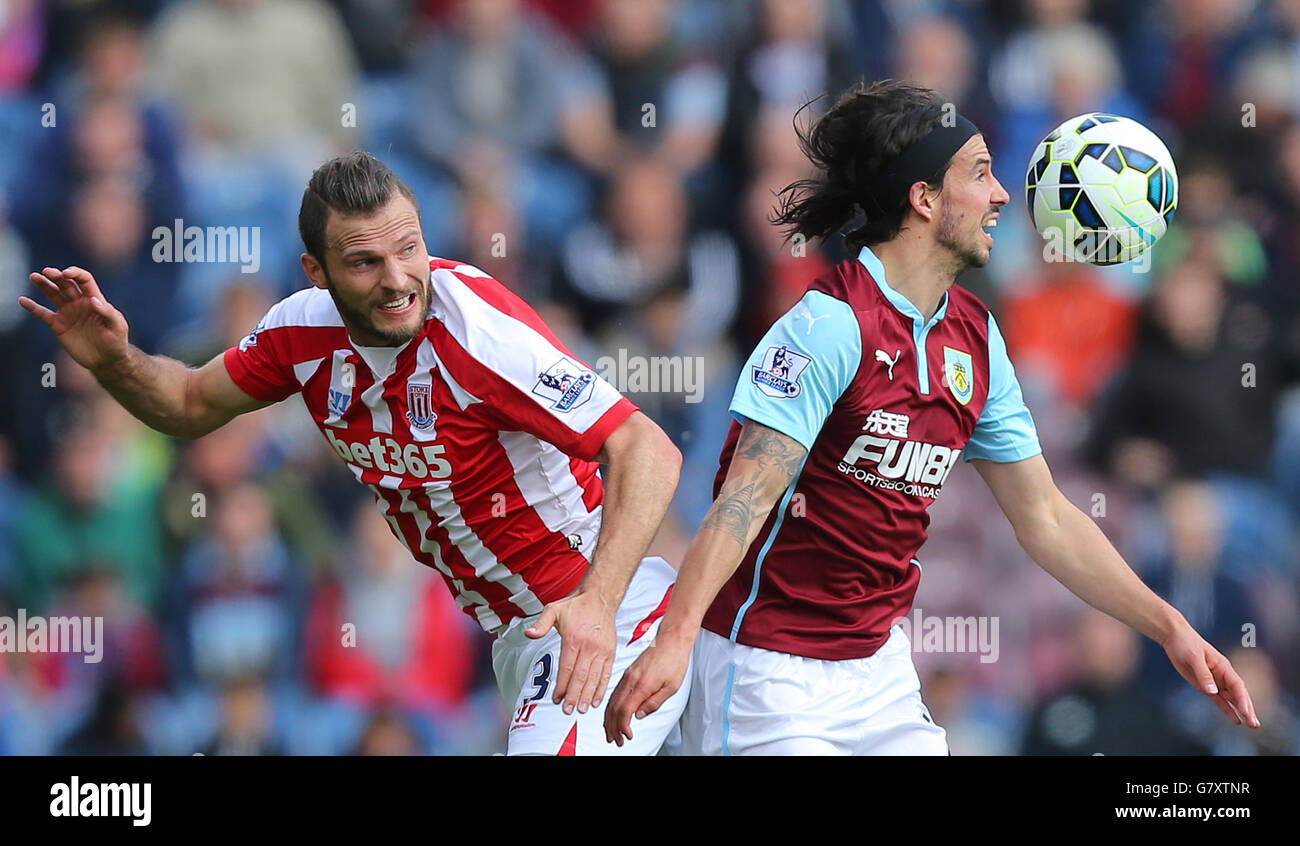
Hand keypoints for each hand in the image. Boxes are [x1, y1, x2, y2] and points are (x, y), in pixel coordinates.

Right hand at [20, 267, 128, 372]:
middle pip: (66, 284)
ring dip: (43, 285)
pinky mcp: (59, 325)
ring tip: (34, 277)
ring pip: (53, 294)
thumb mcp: (118, 326)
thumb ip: (107, 313)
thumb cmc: (117, 342)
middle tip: (47, 272)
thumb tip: (93, 300)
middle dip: (56, 276)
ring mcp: (68, 313)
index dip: (75, 274)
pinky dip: (33, 307)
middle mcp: (80, 303)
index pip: (84, 280)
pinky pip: (43, 314)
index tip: (66, 274)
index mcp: (95, 299)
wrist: (107, 361)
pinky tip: (23, 300)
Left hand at [525, 589, 616, 715]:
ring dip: (588, 695)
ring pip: (594, 677)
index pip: (567, 668)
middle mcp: (590, 646)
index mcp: (574, 638)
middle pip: (581, 676)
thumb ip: (541, 623)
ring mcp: (602, 650)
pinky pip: (606, 673)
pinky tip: (596, 699)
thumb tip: (528, 634)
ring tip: (582, 709)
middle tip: (568, 710)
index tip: (557, 698)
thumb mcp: (553, 609)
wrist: (600, 597)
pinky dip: (601, 688)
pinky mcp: (611, 652)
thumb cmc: (575, 605)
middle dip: (574, 696)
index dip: (562, 685)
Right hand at [603, 628, 691, 746]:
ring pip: (613, 700)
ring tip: (611, 731)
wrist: (671, 640)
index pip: (625, 711)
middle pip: (615, 708)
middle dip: (613, 727)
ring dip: (610, 718)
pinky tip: (613, 713)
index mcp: (642, 685)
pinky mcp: (629, 672)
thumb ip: (654, 702)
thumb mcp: (671, 687)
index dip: (623, 726)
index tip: (626, 736)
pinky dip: (612, 706)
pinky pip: (616, 692)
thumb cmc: (674, 661)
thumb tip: (639, 715)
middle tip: (616, 740)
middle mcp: (631, 680)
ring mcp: (628, 675)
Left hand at [1162, 622, 1259, 727]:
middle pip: (1238, 694)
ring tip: (1252, 725)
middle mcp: (1222, 675)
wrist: (1175, 637)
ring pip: (1232, 699)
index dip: (1243, 699)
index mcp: (1223, 666)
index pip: (1237, 685)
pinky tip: (1236, 720)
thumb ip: (1203, 674)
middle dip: (1248, 709)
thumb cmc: (1186, 643)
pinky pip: (1219, 700)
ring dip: (1241, 711)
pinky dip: (1228, 709)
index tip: (1246, 712)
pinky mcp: (1205, 686)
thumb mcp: (1194, 657)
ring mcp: (1215, 681)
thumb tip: (1212, 691)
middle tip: (1255, 724)